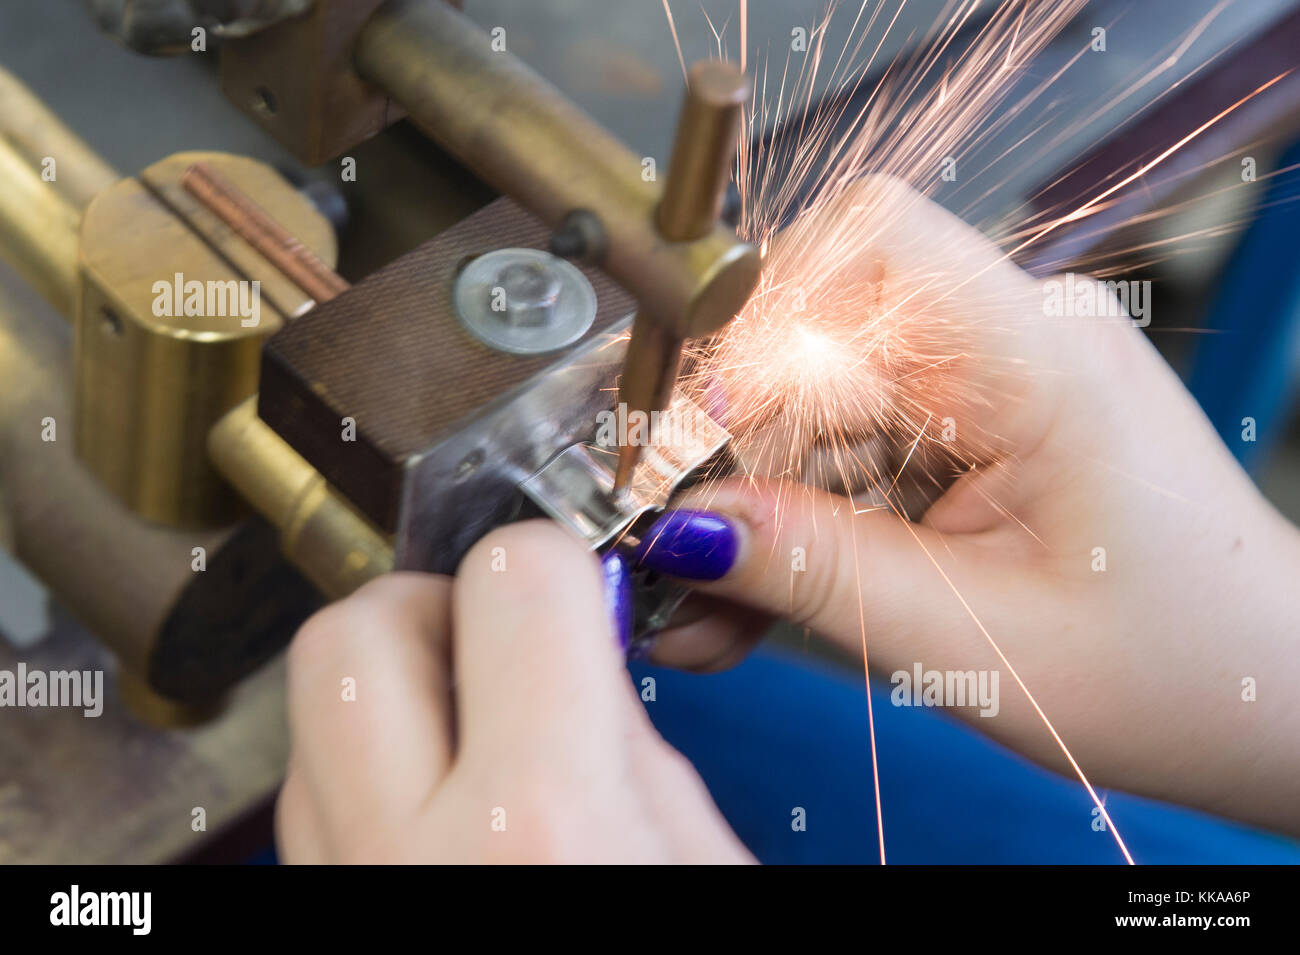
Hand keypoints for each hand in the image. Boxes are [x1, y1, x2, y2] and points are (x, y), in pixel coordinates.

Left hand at [276, 520, 750, 862]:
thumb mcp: (698, 855)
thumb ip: (623, 727)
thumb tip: (569, 630)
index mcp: (541, 822)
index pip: (512, 577)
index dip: (556, 562)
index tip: (572, 585)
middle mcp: (408, 852)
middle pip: (357, 628)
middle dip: (437, 605)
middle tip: (504, 648)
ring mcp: (341, 884)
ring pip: (313, 705)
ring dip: (397, 683)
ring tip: (477, 729)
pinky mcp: (311, 903)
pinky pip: (304, 789)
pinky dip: (368, 761)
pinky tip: (443, 796)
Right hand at [636, 177, 1299, 835]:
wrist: (1260, 695)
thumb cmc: (1176, 667)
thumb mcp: (969, 641)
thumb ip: (814, 573)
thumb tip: (683, 524)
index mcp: (1042, 361)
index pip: (868, 241)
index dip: (754, 316)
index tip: (685, 430)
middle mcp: (1013, 344)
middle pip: (815, 340)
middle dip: (727, 452)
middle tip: (671, 556)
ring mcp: (986, 385)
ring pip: (811, 409)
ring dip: (750, 508)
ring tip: (706, 613)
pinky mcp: (965, 431)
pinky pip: (846, 455)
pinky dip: (796, 527)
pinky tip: (751, 601)